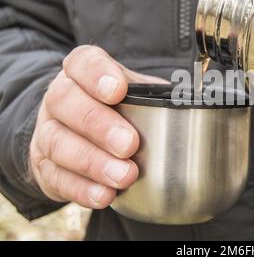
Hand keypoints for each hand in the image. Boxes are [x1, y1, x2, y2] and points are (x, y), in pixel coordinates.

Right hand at [29, 45, 167, 208]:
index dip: (97, 74)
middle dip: (98, 124)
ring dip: (93, 162)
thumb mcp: (139, 95)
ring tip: (125, 176)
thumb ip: (163, 96)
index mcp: (82, 73)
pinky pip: (56, 177)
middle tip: (129, 144)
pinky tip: (105, 195)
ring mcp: (47, 132)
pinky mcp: (44, 166)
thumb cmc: (119, 112)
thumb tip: (206, 104)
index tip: (118, 90)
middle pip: (66, 101)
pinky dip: (82, 188)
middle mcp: (60, 98)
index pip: (82, 62)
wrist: (82, 138)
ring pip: (58, 143)